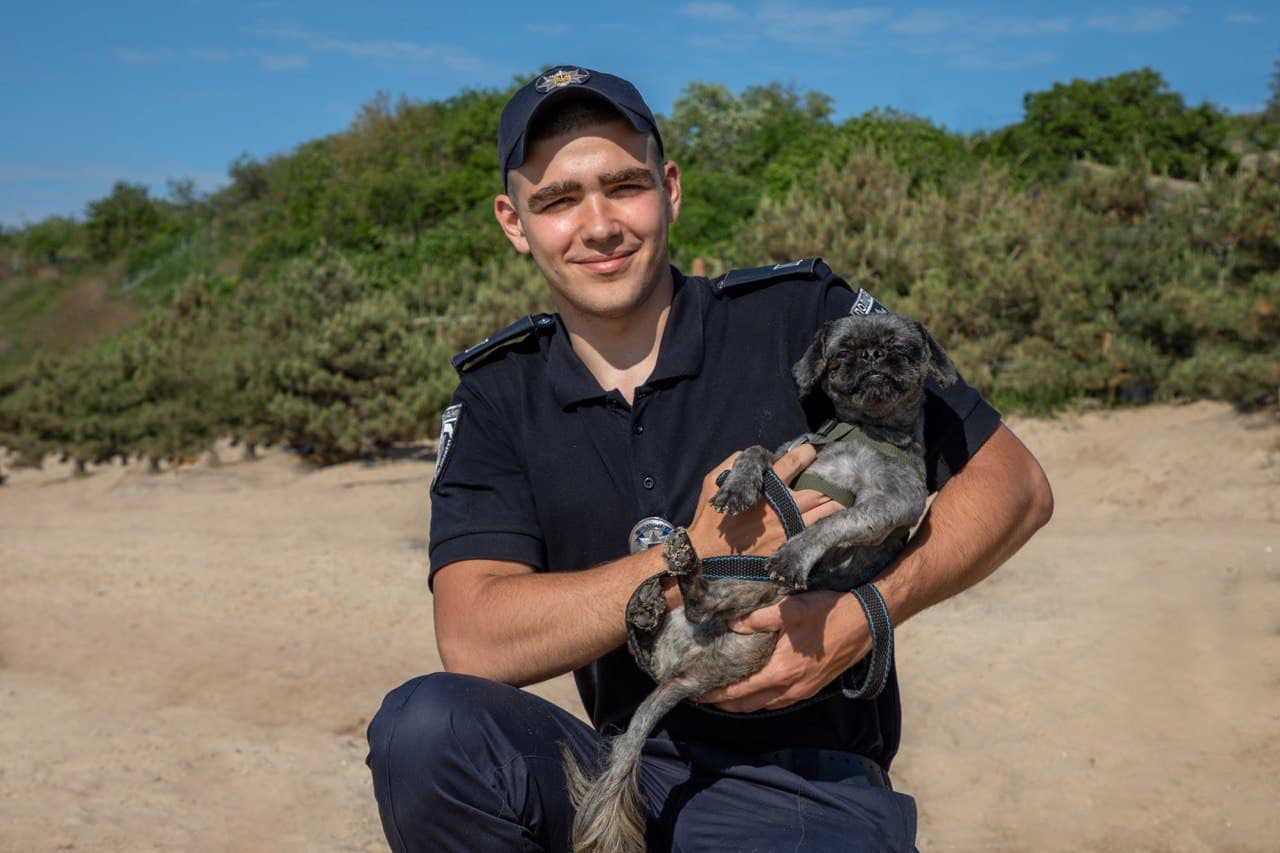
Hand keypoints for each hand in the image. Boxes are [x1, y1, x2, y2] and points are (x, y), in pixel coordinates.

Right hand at [685, 445, 840, 560]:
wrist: (705, 556)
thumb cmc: (709, 517)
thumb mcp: (713, 480)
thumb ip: (733, 462)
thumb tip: (752, 455)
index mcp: (764, 485)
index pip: (794, 461)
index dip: (806, 454)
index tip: (811, 452)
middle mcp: (780, 505)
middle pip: (818, 487)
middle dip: (830, 480)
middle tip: (840, 477)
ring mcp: (788, 527)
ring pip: (824, 511)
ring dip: (837, 503)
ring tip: (845, 498)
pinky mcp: (788, 546)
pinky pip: (816, 533)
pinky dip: (827, 526)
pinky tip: (835, 522)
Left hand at [695, 590, 871, 712]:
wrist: (867, 621)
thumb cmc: (829, 614)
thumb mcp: (790, 609)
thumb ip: (757, 619)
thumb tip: (732, 625)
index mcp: (780, 671)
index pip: (738, 691)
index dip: (715, 695)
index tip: (695, 694)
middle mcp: (790, 688)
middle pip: (748, 705)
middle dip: (723, 704)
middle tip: (703, 696)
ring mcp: (803, 690)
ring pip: (764, 705)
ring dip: (742, 704)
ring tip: (724, 694)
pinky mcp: (813, 687)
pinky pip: (780, 701)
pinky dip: (762, 700)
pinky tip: (756, 689)